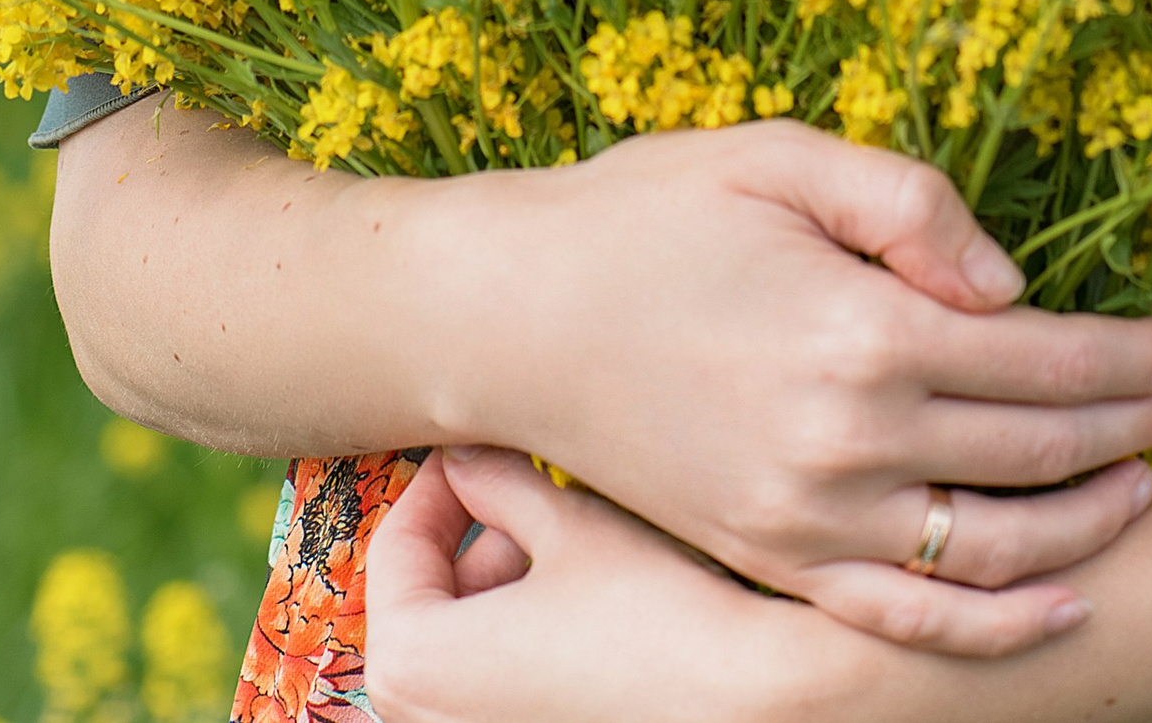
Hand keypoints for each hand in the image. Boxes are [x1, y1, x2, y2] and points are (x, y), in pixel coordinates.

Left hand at [364, 446, 861, 722]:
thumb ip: (495, 480)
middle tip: (546, 499)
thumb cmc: (658, 616)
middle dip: (488, 542)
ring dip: (517, 591)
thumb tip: (463, 454)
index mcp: (415, 670)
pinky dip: (543, 645)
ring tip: (585, 551)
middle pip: (437, 606)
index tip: (480, 456)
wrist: (757, 701)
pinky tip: (606, 612)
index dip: (438, 486)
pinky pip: (515, 691)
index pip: (394, 553)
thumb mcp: (569, 524)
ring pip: (478, 650)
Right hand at [452, 122, 1151, 651]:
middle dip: (1136, 424)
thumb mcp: (779, 157)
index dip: (1133, 355)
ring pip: (995, 546)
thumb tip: (1013, 286)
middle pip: (1037, 449)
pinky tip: (1065, 599)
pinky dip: (1000, 625)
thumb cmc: (647, 213)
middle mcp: (845, 440)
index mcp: (859, 327)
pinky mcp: (774, 562)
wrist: (515, 315)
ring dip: (1092, 520)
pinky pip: (910, 618)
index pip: (1043, 358)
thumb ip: (910, 204)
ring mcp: (808, 520)